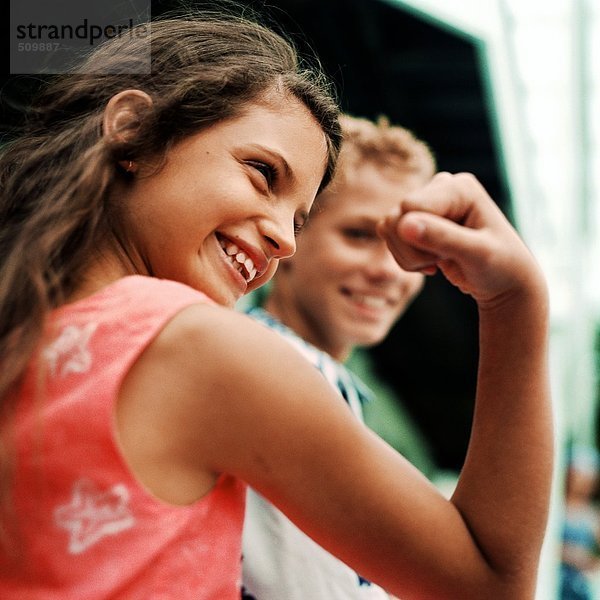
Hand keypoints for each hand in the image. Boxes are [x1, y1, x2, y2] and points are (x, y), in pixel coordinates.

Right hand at [376, 172, 544, 306]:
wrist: (503, 281)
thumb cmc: (500, 265)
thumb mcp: (478, 254)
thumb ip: (443, 238)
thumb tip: (404, 224)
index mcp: (458, 188)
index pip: (410, 206)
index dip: (420, 237)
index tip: (451, 253)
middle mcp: (440, 189)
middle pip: (395, 217)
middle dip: (412, 249)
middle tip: (443, 260)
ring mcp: (427, 204)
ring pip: (388, 227)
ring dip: (408, 256)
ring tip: (439, 262)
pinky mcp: (416, 220)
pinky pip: (389, 236)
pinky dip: (405, 258)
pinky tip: (431, 263)